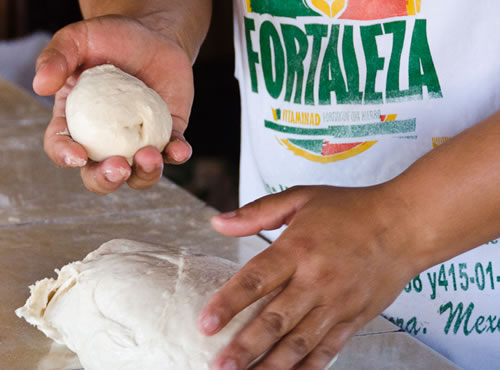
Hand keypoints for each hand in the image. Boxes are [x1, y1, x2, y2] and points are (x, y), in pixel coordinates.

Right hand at [35, 15, 193, 193]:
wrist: (155, 37)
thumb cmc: (112, 39)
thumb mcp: (79, 39)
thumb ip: (57, 57)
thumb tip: (40, 85)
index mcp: (76, 122)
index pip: (62, 147)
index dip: (65, 156)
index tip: (77, 155)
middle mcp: (106, 141)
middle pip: (100, 176)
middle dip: (107, 180)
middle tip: (119, 167)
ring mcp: (139, 142)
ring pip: (140, 175)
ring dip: (146, 174)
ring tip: (150, 155)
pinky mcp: (168, 136)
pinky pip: (174, 154)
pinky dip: (178, 156)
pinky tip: (179, 150)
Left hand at [200, 185, 417, 369]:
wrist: (405, 225)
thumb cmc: (350, 209)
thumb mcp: (301, 198)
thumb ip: (257, 212)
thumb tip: (218, 223)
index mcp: (298, 248)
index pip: (256, 279)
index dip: (229, 303)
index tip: (206, 324)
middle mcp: (316, 280)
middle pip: (275, 320)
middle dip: (245, 347)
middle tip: (219, 366)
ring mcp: (337, 304)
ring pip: (299, 343)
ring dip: (271, 366)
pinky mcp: (354, 319)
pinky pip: (327, 350)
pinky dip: (306, 368)